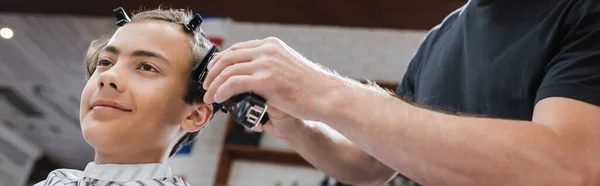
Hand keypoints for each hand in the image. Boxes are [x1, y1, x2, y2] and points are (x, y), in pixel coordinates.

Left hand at [202, 37, 342, 133]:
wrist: (326, 95)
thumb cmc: (311, 87)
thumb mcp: (288, 68)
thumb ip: (271, 67)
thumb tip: (254, 77)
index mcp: (271, 45)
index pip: (238, 48)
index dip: (221, 60)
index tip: (213, 72)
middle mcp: (267, 50)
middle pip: (228, 56)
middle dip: (213, 72)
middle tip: (207, 85)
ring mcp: (266, 64)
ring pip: (227, 70)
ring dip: (214, 84)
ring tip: (210, 96)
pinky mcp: (265, 80)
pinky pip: (233, 83)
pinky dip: (221, 91)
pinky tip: (218, 99)